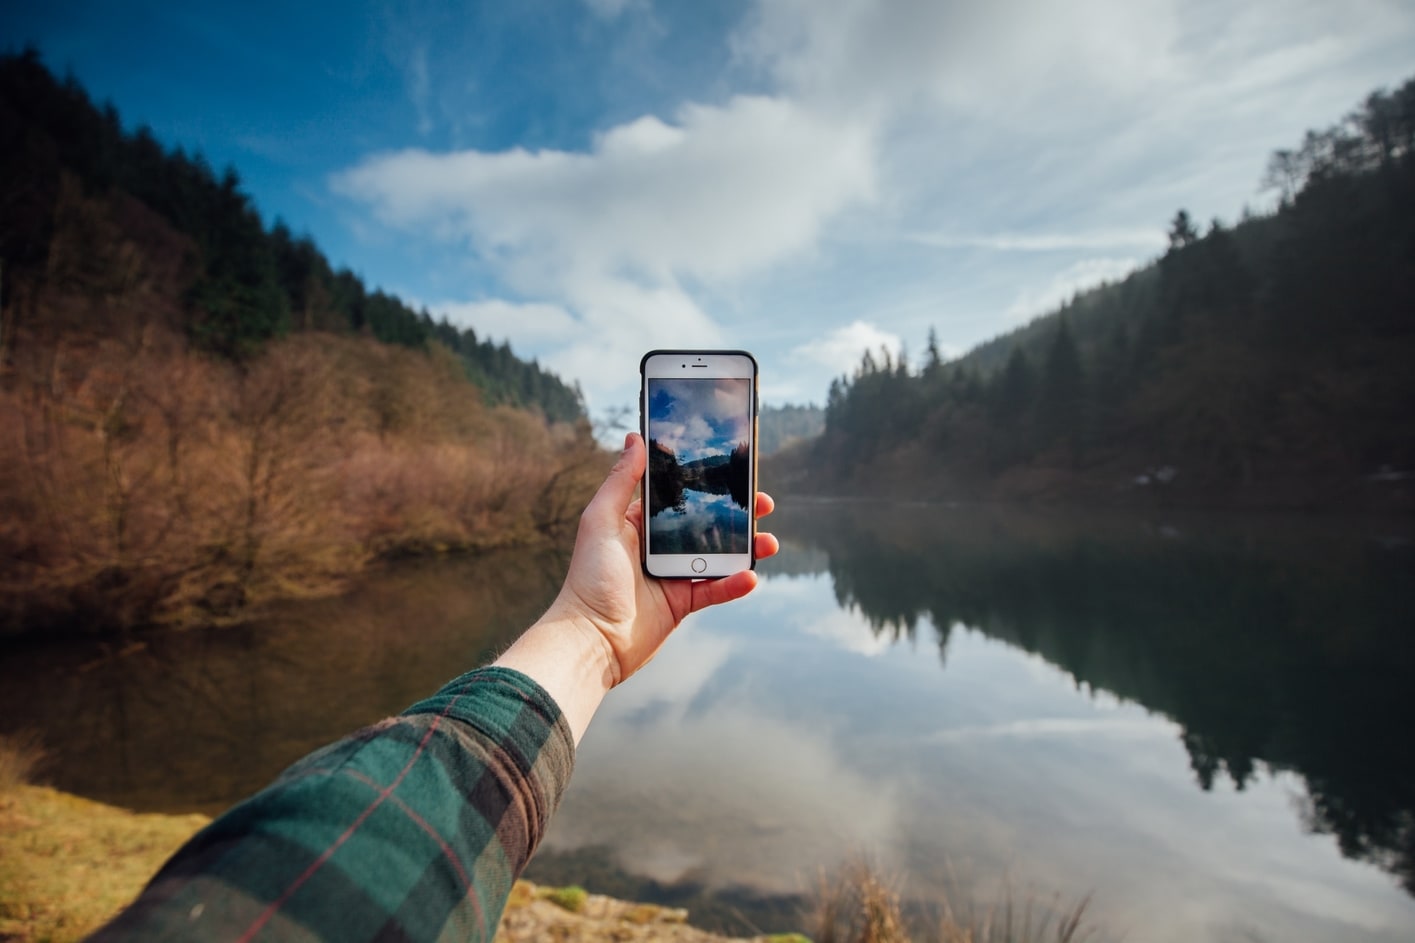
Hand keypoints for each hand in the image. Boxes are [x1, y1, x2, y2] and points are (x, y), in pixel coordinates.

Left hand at [547, 432, 777, 684]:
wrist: (591, 638)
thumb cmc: (589, 578)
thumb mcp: (601, 520)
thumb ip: (621, 480)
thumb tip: (635, 439)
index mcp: (638, 523)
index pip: (679, 494)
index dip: (705, 482)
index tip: (731, 468)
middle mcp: (658, 546)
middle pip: (706, 522)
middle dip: (737, 513)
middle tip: (763, 503)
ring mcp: (672, 575)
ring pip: (718, 555)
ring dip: (746, 548)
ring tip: (768, 542)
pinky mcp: (682, 603)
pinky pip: (715, 590)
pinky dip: (735, 584)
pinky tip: (751, 576)